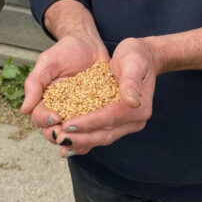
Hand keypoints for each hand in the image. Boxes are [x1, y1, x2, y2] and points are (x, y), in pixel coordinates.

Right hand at [21, 33, 108, 141]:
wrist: (88, 42)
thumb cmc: (65, 51)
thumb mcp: (47, 63)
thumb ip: (34, 84)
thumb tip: (24, 109)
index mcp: (46, 101)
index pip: (40, 118)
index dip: (45, 121)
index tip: (54, 117)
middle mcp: (62, 110)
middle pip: (57, 132)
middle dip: (60, 136)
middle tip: (67, 133)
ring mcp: (80, 112)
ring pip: (76, 134)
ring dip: (78, 140)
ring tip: (83, 138)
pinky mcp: (98, 111)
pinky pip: (96, 126)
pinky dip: (96, 133)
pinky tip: (99, 135)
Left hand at [53, 37, 156, 157]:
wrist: (142, 58)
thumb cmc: (136, 56)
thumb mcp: (133, 62)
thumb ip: (131, 81)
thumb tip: (132, 101)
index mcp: (139, 107)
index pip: (110, 118)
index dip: (89, 122)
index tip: (68, 125)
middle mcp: (135, 120)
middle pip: (105, 134)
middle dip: (81, 137)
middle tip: (59, 138)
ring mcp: (127, 124)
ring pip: (102, 137)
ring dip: (81, 142)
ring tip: (60, 142)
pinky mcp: (118, 123)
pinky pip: (101, 134)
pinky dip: (85, 140)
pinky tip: (68, 145)